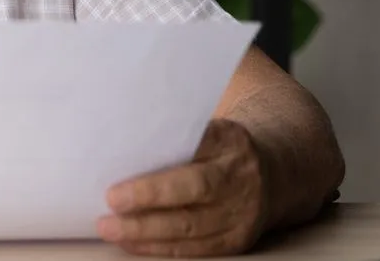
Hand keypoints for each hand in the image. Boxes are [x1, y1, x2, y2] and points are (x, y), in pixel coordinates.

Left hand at [98, 119, 268, 256]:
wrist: (270, 174)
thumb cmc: (219, 149)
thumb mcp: (206, 130)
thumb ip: (173, 136)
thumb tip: (120, 146)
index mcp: (229, 142)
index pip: (192, 153)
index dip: (155, 180)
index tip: (117, 188)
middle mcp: (240, 178)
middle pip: (193, 193)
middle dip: (148, 204)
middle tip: (109, 208)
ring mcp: (242, 213)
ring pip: (190, 228)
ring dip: (146, 233)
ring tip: (111, 229)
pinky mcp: (237, 240)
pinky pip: (195, 249)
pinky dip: (159, 248)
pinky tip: (133, 243)